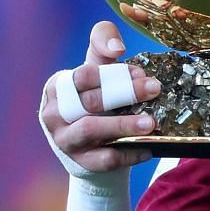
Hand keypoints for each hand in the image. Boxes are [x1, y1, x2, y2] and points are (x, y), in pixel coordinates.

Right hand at [39, 13, 163, 175]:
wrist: (91, 148)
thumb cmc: (95, 102)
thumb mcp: (96, 72)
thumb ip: (102, 47)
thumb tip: (117, 47)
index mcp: (57, 87)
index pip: (83, 75)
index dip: (113, 73)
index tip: (140, 72)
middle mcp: (54, 114)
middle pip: (89, 101)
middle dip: (125, 93)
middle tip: (154, 89)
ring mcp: (65, 140)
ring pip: (92, 129)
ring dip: (124, 125)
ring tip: (151, 122)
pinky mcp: (81, 163)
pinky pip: (105, 158)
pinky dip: (129, 153)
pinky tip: (148, 146)